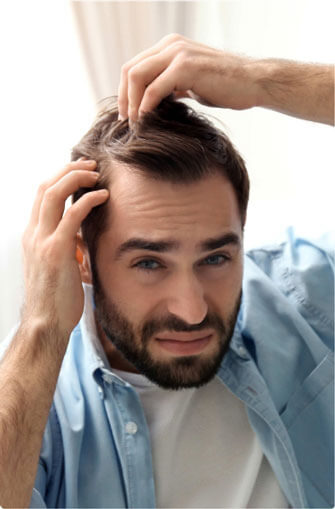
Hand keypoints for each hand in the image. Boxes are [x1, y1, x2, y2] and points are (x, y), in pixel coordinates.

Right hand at [21, 160, 108, 337]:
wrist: (46, 323)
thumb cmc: (55, 297)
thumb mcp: (58, 265)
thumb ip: (65, 246)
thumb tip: (80, 235)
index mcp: (33, 236)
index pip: (42, 195)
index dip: (60, 177)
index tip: (80, 171)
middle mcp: (33, 234)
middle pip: (45, 187)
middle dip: (68, 170)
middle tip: (90, 164)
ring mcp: (41, 241)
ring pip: (53, 194)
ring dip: (76, 178)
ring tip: (96, 174)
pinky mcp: (55, 251)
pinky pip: (71, 216)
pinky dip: (87, 201)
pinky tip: (102, 197)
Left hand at [118, 33, 259, 121]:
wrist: (253, 82)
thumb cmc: (225, 86)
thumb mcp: (191, 84)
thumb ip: (171, 86)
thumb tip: (152, 102)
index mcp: (170, 47)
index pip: (134, 66)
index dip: (125, 91)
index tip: (127, 114)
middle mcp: (171, 45)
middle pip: (130, 69)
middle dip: (123, 98)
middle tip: (126, 121)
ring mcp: (177, 53)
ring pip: (137, 76)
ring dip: (132, 103)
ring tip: (135, 123)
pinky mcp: (186, 66)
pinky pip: (154, 88)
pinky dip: (145, 105)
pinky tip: (146, 119)